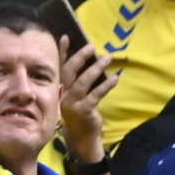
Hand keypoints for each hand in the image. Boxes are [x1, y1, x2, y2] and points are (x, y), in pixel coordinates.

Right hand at [58, 36, 117, 156]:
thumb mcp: (76, 95)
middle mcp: (63, 95)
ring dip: (95, 69)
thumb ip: (77, 80)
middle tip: (91, 47)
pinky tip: (115, 78)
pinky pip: (96, 95)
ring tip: (107, 59)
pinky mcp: (84, 111)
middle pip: (69, 72)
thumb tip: (89, 60)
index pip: (60, 67)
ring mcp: (72, 103)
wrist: (81, 137)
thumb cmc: (80, 112)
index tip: (66, 37)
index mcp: (60, 89)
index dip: (62, 52)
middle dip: (79, 58)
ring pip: (82, 82)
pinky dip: (106, 86)